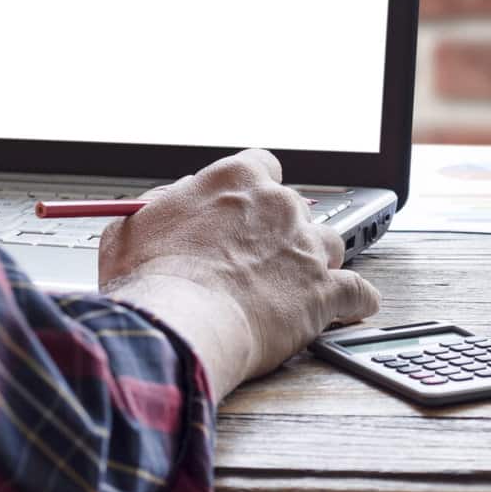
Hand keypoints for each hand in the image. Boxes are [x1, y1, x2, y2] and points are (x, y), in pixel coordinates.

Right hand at [98, 149, 379, 398]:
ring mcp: (307, 248)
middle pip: (294, 209)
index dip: (253, 192)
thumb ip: (162, 204)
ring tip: (294, 287)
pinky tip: (351, 307)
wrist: (180, 325)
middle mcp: (280, 205)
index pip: (262, 166)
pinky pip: (358, 292)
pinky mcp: (325, 291)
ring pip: (330, 244)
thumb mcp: (132, 226)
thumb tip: (173, 200)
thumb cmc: (151, 280)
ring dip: (315, 263)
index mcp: (237, 179)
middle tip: (256, 261)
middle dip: (279, 233)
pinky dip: (356, 301)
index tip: (245, 211)